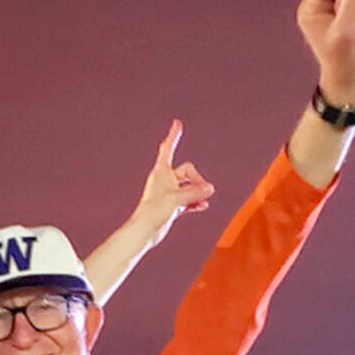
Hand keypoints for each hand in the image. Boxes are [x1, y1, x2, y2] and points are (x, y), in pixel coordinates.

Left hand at [133, 120, 213, 240]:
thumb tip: (209, 189)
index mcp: (161, 172)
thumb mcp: (177, 198)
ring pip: (189, 186)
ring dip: (198, 191)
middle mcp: (165, 180)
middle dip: (197, 180)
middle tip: (203, 192)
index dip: (173, 136)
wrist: (145, 231)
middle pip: (187, 171)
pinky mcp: (171, 205)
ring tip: (205, 199)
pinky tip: (202, 205)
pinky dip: (195, 201)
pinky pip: (187, 199)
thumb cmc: (153, 212)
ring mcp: (169, 192)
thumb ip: (195, 192)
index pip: (168, 148)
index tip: (177, 123)